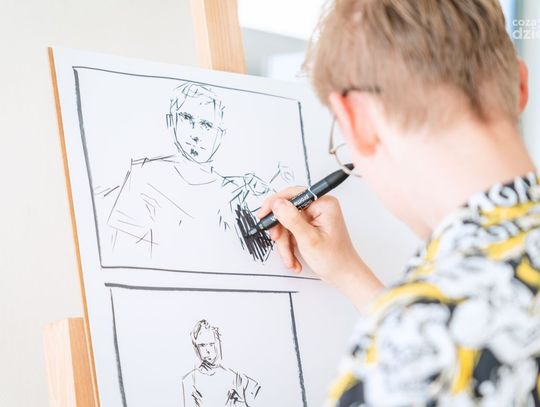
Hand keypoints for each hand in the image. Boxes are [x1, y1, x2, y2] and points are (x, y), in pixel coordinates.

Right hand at [258, 187, 383, 310]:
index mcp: (323, 204)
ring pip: (287, 224)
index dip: (275, 204)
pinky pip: (291, 232)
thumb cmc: (335, 259)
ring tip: (290, 259)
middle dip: (281, 231)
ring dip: (285, 243)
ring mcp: (314, 218)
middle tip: (277, 240)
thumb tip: (277, 203)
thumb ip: (292, 219)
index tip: (263, 215)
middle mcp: (319, 207)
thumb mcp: (309, 239)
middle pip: (287, 211)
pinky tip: (293, 259)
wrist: (343, 276)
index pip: (293, 194)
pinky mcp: (310, 227)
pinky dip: (289, 246)